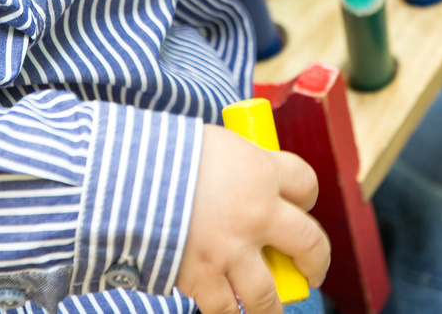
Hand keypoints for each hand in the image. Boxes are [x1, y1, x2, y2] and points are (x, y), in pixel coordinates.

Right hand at [175, 125, 327, 313]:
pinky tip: (228, 309)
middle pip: (310, 243)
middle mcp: (257, 213)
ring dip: (274, 305)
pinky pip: (225, 308)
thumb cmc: (165, 153)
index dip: (308, 197)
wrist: (126, 176)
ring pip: (270, 294)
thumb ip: (236, 164)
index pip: (306, 183)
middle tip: (310, 271)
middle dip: (315, 262)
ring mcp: (232, 250)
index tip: (302, 205)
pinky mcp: (204, 276)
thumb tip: (241, 173)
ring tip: (272, 308)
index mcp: (261, 170)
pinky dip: (227, 312)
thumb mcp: (214, 144)